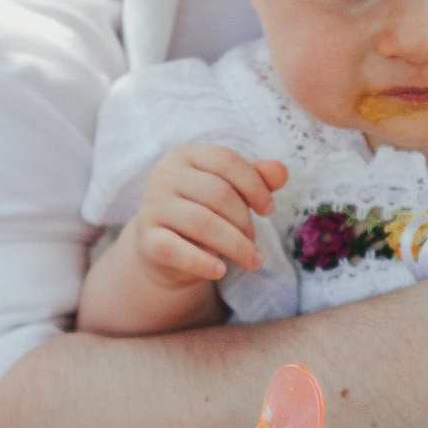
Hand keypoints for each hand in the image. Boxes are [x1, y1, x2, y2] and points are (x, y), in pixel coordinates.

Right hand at [126, 145, 289, 286]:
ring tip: (252, 261)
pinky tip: (220, 271)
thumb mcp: (228, 192)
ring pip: (202, 223)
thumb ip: (255, 179)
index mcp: (185, 156)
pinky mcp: (146, 239)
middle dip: (245, 221)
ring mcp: (152, 207)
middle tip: (254, 243)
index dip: (255, 186)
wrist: (163, 249)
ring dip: (235, 245)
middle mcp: (164, 176)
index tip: (268, 210)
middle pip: (218, 194)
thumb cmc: (203, 212)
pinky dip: (202, 262)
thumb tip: (281, 171)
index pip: (226, 161)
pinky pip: (176, 250)